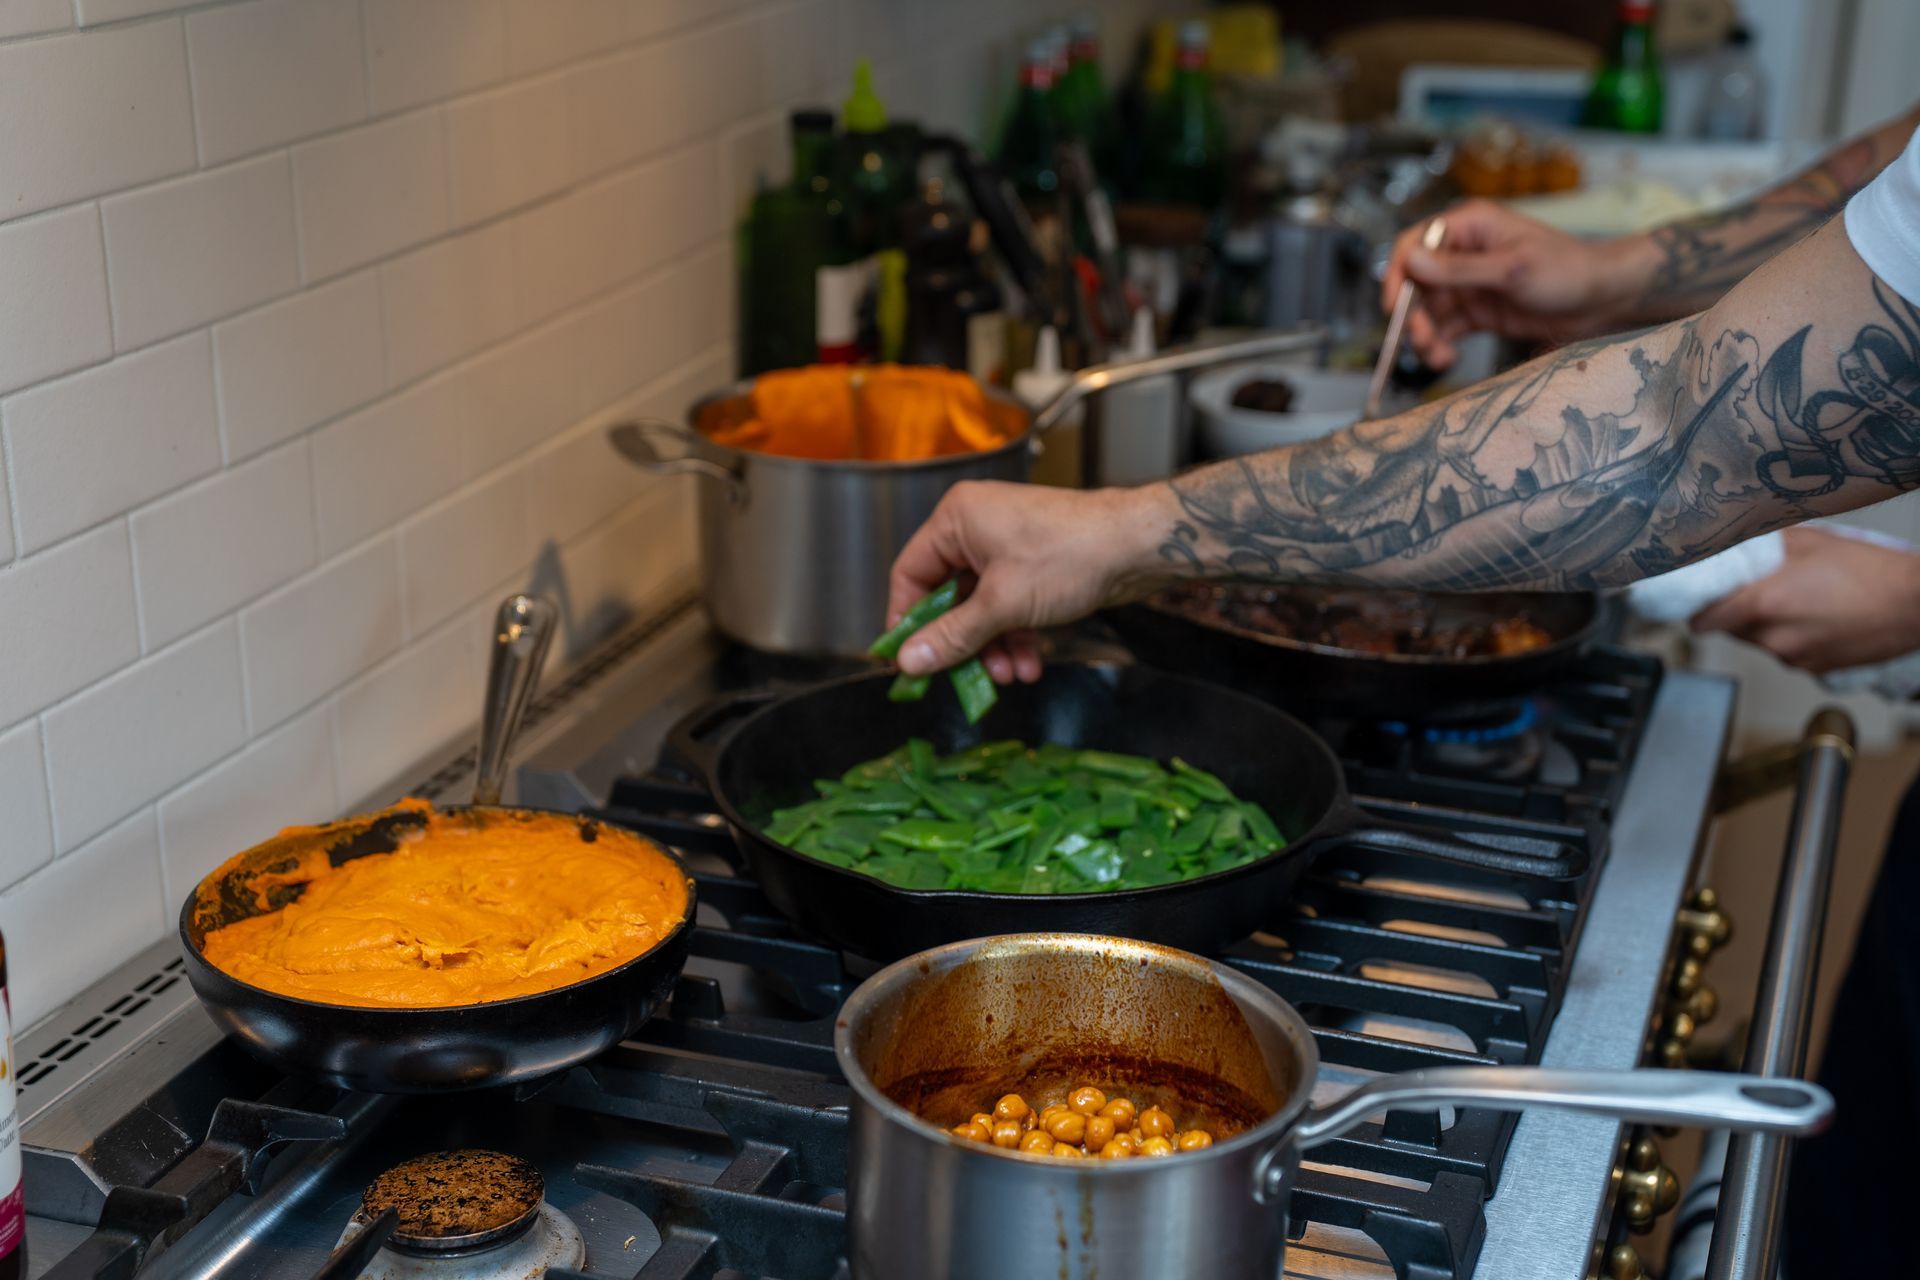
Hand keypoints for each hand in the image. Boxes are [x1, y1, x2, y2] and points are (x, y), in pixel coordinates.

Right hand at [887, 482, 1167, 680]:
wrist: (1138, 546)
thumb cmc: (1070, 556)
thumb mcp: (1002, 604)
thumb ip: (952, 636)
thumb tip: (909, 662)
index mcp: (956, 520)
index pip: (910, 574)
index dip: (906, 621)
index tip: (908, 661)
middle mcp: (976, 528)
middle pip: (948, 597)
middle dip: (963, 642)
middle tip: (968, 678)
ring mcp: (1006, 546)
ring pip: (982, 608)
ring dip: (994, 646)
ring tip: (1012, 675)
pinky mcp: (1033, 565)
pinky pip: (1009, 605)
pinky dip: (1017, 635)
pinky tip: (1032, 663)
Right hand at [1381, 201, 1648, 367]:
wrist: (1605, 300)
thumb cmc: (1567, 271)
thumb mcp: (1511, 269)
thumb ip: (1459, 269)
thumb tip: (1410, 262)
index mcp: (1470, 226)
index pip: (1415, 244)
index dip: (1399, 275)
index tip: (1396, 308)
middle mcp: (1464, 252)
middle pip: (1416, 283)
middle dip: (1414, 315)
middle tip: (1422, 341)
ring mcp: (1469, 283)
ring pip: (1428, 310)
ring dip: (1426, 335)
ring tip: (1437, 357)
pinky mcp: (1478, 310)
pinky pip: (1446, 328)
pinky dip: (1440, 345)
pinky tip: (1446, 359)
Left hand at [1689, 527, 1919, 672]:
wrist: (1918, 604)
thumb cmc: (1871, 571)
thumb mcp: (1810, 542)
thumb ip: (1763, 547)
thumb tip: (1733, 546)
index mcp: (1763, 604)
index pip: (1702, 618)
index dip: (1699, 607)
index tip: (1701, 598)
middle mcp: (1773, 638)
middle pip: (1730, 628)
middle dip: (1736, 610)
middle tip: (1757, 587)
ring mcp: (1794, 657)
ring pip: (1758, 641)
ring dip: (1764, 623)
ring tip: (1796, 598)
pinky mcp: (1813, 669)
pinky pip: (1786, 652)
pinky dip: (1790, 636)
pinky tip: (1815, 616)